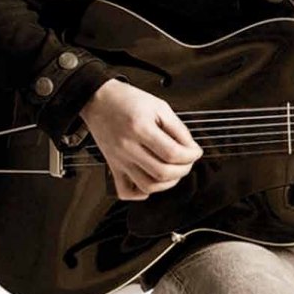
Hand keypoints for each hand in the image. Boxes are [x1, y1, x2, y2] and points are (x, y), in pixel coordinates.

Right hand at [80, 79, 202, 200]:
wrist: (98, 100)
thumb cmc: (126, 100)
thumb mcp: (159, 106)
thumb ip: (178, 128)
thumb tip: (191, 148)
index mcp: (140, 128)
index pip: (172, 153)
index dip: (190, 155)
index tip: (196, 152)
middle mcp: (128, 147)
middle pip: (162, 172)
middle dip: (183, 169)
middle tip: (187, 161)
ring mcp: (119, 160)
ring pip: (148, 186)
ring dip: (167, 183)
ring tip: (173, 171)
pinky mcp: (113, 166)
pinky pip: (125, 191)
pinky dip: (141, 193)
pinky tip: (151, 182)